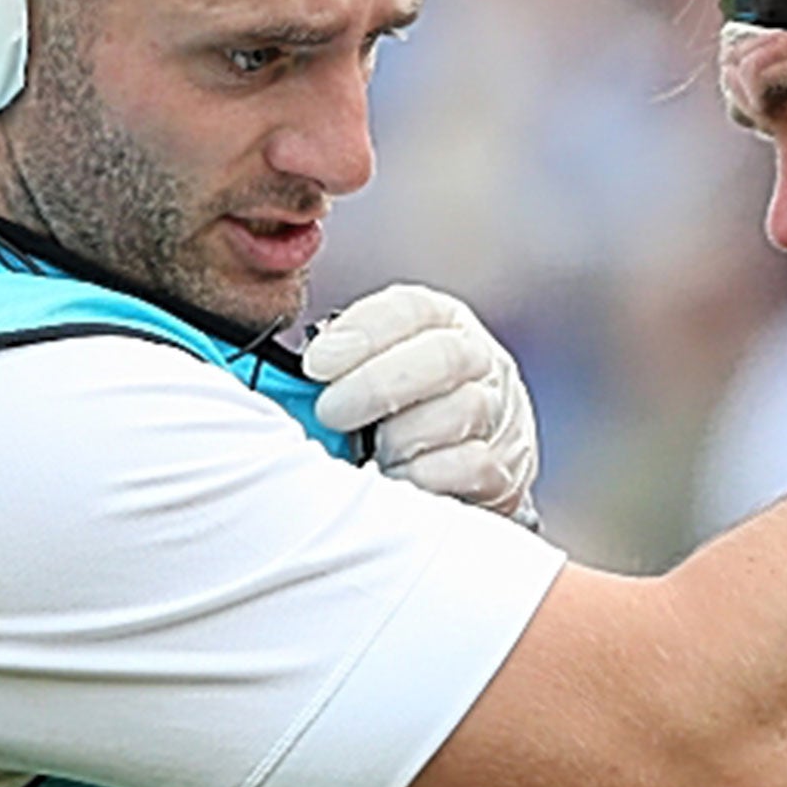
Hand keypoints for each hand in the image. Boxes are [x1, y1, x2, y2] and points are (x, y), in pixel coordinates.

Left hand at [307, 284, 539, 520]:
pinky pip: (471, 465)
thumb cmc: (397, 409)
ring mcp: (500, 411)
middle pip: (443, 357)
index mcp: (441, 321)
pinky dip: (424, 474)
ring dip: (400, 437)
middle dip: (377, 385)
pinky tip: (395, 477)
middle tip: (331, 413)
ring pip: (460, 411)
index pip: (410, 309)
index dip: (362, 332)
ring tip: (367, 452)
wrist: (466, 459)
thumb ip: (338, 365)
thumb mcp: (373, 368)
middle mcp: (479, 358)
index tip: (317, 363)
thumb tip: (281, 382)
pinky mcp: (505, 465)